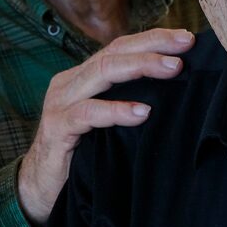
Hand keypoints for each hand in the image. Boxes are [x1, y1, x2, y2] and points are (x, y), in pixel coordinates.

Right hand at [17, 28, 194, 226]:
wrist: (40, 187)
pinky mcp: (56, 129)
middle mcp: (70, 82)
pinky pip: (87, 114)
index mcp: (83, 76)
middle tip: (185, 45)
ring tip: (173, 68)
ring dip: (141, 67)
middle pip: (114, 53)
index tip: (185, 38)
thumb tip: (173, 86)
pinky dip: (116, 110)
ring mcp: (61, 103)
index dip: (153, 39)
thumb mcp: (106, 119)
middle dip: (153, 45)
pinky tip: (141, 113)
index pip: (120, 47)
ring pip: (102, 73)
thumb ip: (127, 99)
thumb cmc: (81, 151)